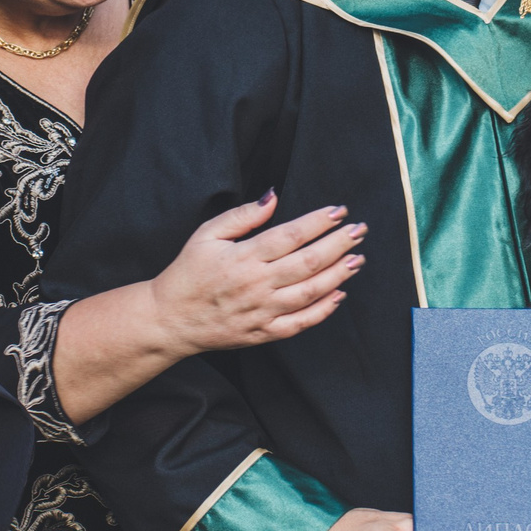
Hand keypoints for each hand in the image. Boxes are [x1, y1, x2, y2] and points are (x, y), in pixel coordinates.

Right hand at [148, 192, 365, 355]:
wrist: (169, 319)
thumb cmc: (188, 273)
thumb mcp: (206, 234)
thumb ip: (241, 216)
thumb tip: (272, 197)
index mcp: (244, 257)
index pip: (291, 235)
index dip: (319, 222)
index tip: (340, 212)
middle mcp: (257, 284)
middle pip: (309, 262)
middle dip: (339, 244)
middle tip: (360, 231)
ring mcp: (262, 311)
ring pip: (310, 292)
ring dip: (338, 274)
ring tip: (357, 259)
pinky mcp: (263, 333)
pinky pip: (300, 323)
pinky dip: (323, 310)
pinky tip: (339, 294)